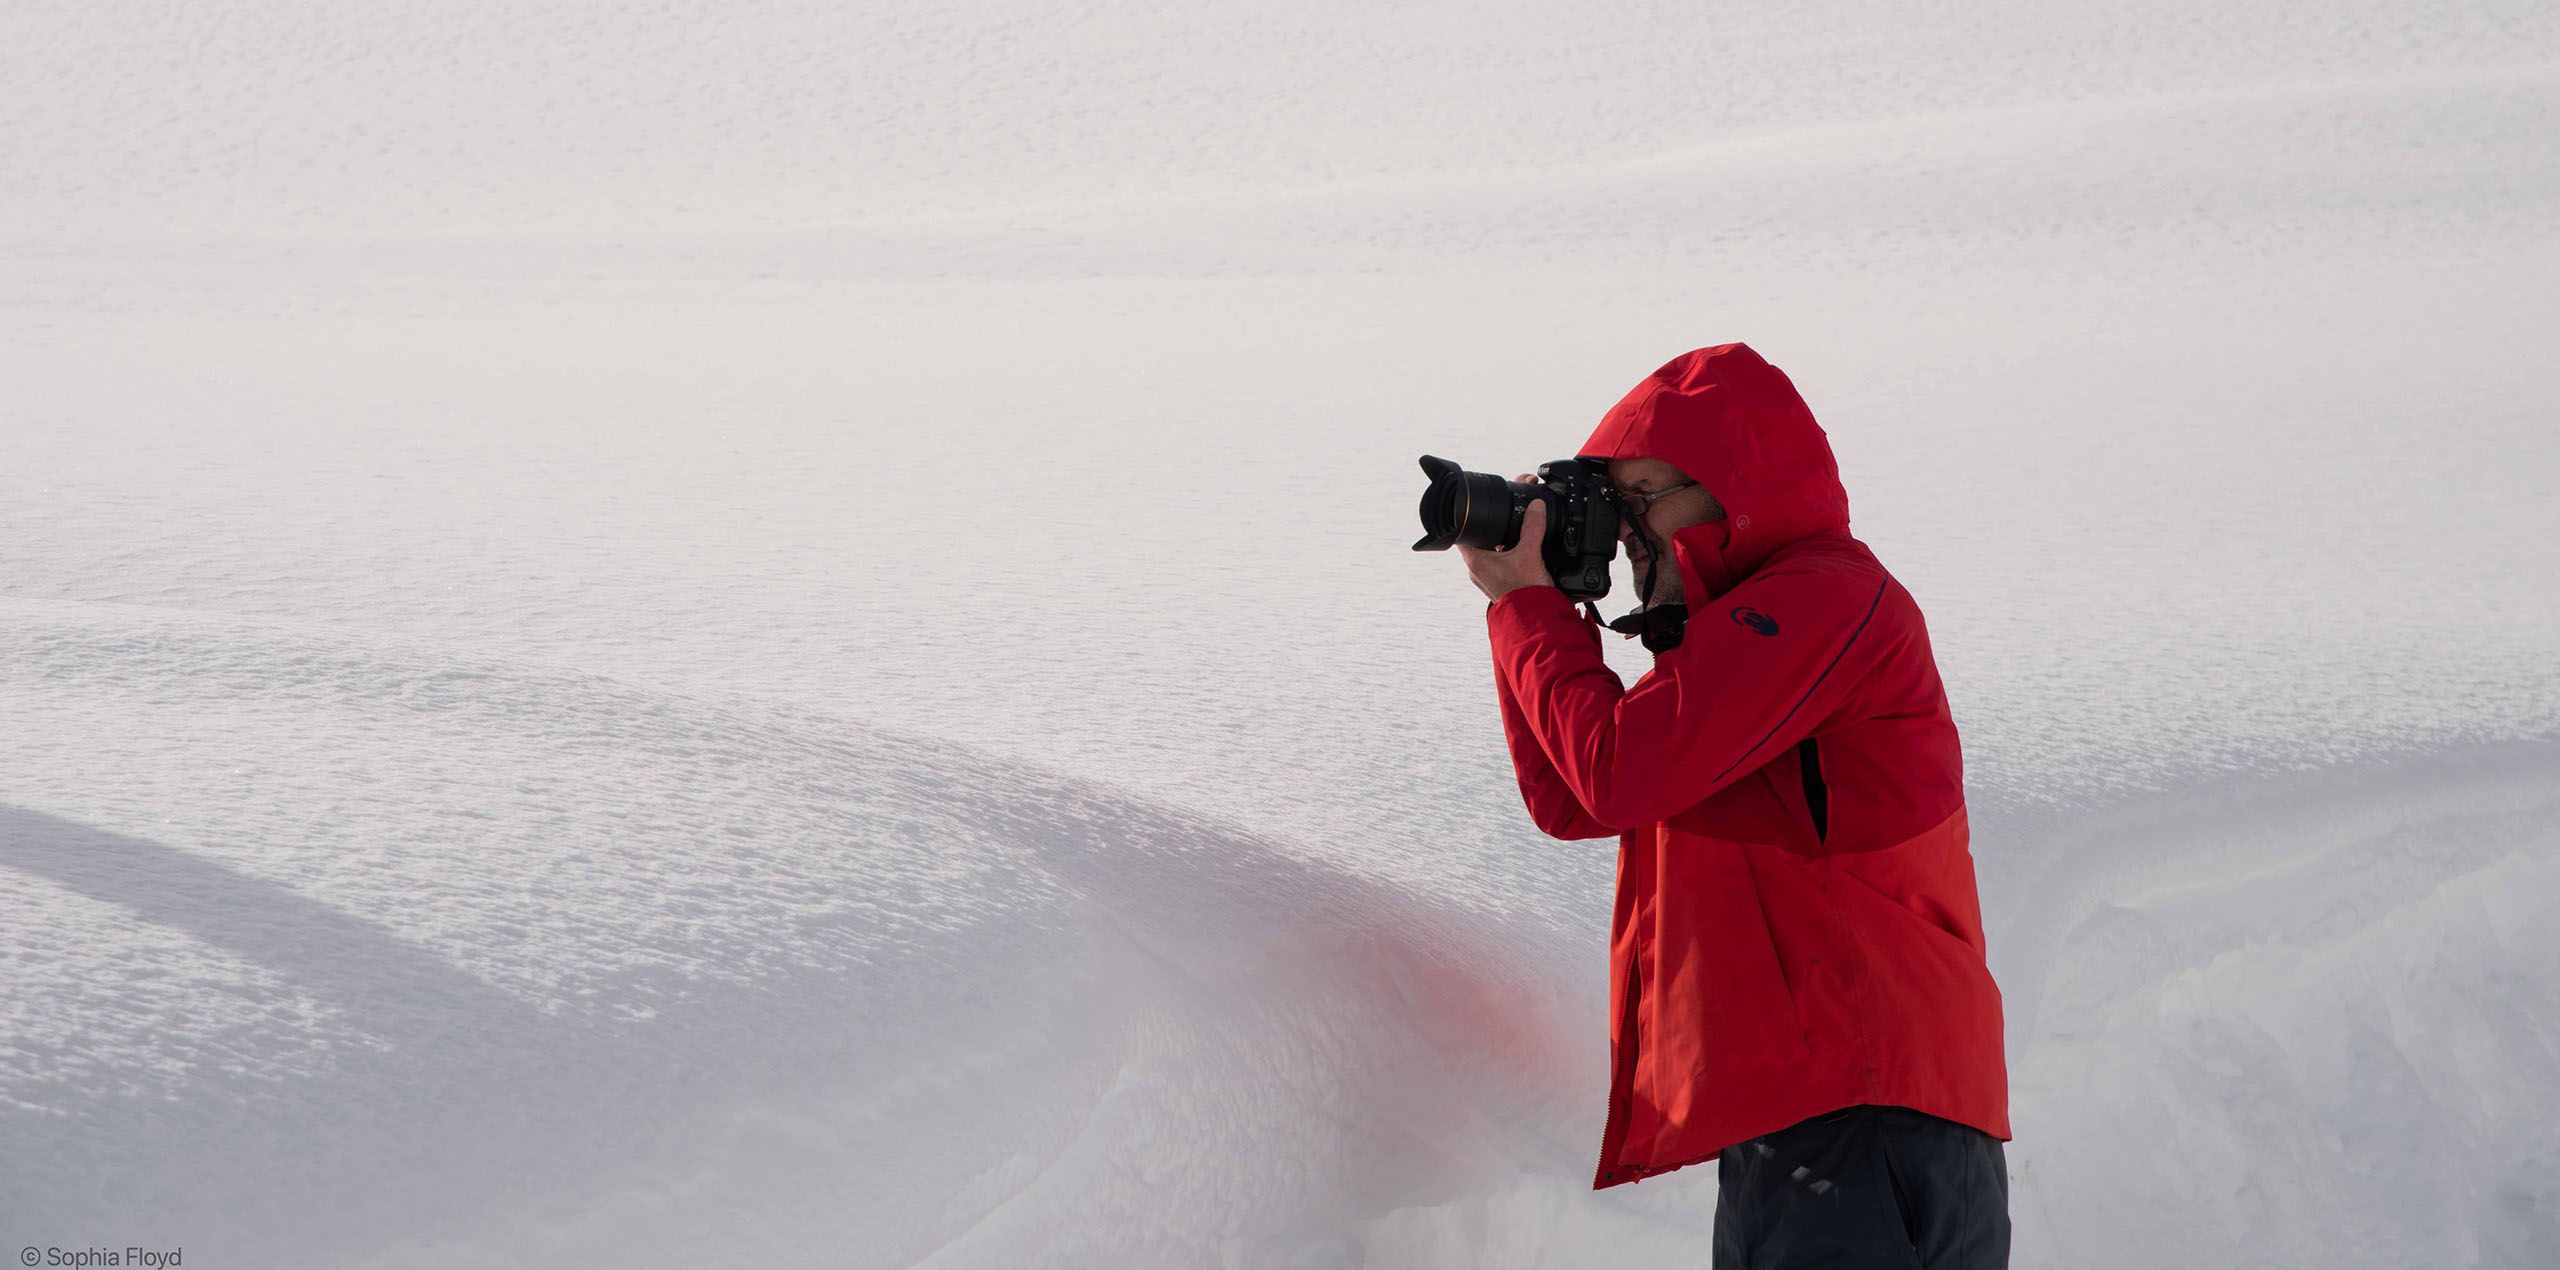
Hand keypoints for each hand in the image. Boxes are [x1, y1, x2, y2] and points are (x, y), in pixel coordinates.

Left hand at [1459, 473, 1555, 602]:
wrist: (1536, 617)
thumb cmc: (1526, 592)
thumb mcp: (1530, 553)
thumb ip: (1533, 527)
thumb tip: (1536, 506)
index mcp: (1475, 560)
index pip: (1463, 533)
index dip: (1471, 520)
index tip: (1482, 511)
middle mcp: (1476, 570)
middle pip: (1478, 541)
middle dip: (1491, 530)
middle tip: (1504, 520)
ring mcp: (1487, 579)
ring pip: (1488, 553)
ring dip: (1500, 544)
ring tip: (1514, 538)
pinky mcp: (1499, 584)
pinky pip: (1498, 564)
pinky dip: (1507, 556)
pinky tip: (1520, 554)